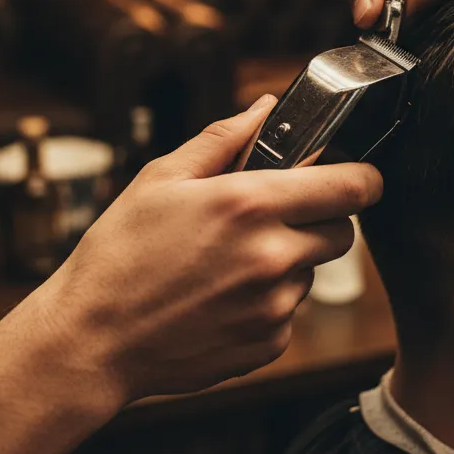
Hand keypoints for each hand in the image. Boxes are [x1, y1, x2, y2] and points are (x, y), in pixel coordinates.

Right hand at [34, 96, 382, 403]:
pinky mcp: (268, 346)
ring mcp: (274, 307)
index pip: (351, 186)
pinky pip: (289, 314)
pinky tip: (218, 299)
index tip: (355, 177)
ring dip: (287, 264)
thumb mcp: (162, 179)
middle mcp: (273, 257)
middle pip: (341, 232)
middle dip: (317, 220)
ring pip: (311, 274)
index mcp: (251, 204)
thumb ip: (223, 140)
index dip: (361, 178)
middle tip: (269, 219)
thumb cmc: (120, 252)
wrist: (92, 339)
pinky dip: (266, 304)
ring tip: (225, 264)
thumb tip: (264, 108)